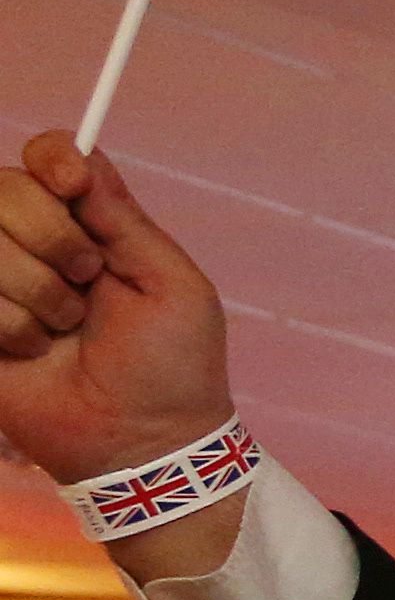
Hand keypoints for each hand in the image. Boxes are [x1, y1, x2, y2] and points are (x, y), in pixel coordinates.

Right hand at [0, 134, 236, 486]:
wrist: (142, 443)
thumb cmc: (173, 368)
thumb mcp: (171, 285)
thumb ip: (123, 219)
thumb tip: (82, 156)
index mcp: (87, 226)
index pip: (46, 156)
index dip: (51, 159)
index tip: (72, 184)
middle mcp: (32, 244)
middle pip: (2, 188)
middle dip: (51, 238)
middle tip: (87, 284)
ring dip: (34, 292)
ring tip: (65, 330)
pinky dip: (8, 324)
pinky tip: (33, 349)